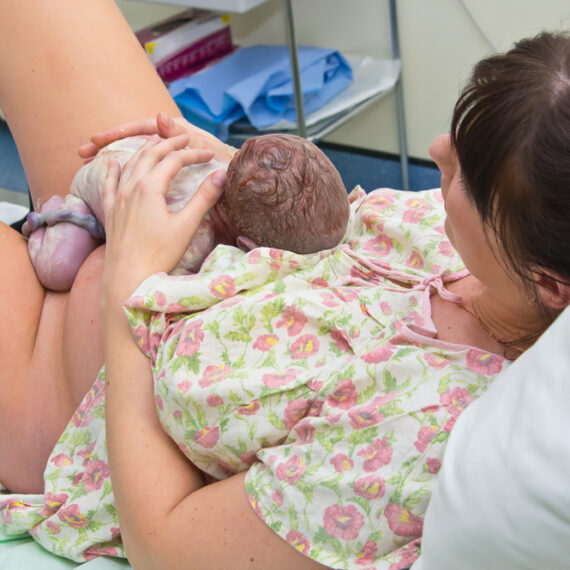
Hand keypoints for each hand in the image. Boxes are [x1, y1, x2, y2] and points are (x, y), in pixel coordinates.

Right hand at [78, 112, 232, 162]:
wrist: (240, 178)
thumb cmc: (225, 166)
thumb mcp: (204, 151)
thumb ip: (182, 136)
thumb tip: (157, 115)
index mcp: (177, 132)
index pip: (143, 128)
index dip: (120, 132)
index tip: (98, 138)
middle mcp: (170, 138)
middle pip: (133, 137)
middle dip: (108, 141)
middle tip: (83, 149)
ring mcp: (168, 153)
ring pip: (135, 151)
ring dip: (113, 153)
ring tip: (87, 159)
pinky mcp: (167, 168)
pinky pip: (142, 166)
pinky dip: (126, 169)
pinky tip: (109, 174)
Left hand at [101, 134, 225, 304]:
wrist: (128, 276)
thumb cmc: (159, 254)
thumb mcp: (186, 225)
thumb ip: (204, 198)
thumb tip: (221, 175)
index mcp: (150, 187)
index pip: (174, 160)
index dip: (193, 154)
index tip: (209, 154)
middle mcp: (131, 187)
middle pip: (151, 155)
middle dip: (169, 143)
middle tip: (185, 138)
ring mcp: (118, 198)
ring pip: (130, 164)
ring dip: (145, 150)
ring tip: (156, 141)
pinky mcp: (111, 210)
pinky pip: (110, 182)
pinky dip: (114, 169)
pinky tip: (115, 162)